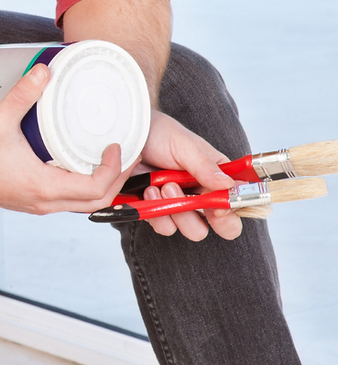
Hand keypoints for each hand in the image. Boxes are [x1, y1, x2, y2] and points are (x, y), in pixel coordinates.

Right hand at [0, 64, 131, 212]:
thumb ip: (22, 94)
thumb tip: (43, 72)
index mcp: (42, 186)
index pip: (94, 188)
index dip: (114, 168)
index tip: (116, 146)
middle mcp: (43, 202)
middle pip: (97, 202)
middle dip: (117, 179)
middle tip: (125, 154)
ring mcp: (37, 205)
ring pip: (83, 205)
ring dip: (102, 186)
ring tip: (109, 160)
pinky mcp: (31, 202)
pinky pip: (67, 202)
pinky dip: (83, 188)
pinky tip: (81, 166)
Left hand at [139, 110, 241, 240]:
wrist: (129, 136)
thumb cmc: (161, 134)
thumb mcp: (186, 146)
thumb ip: (206, 167)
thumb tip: (229, 186)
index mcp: (216, 177)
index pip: (235, 204)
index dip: (230, 212)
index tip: (217, 208)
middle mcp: (201, 194)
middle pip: (214, 226)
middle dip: (198, 216)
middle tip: (186, 198)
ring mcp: (179, 204)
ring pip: (190, 230)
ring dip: (176, 212)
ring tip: (162, 187)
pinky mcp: (157, 210)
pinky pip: (163, 226)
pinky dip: (156, 213)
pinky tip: (149, 191)